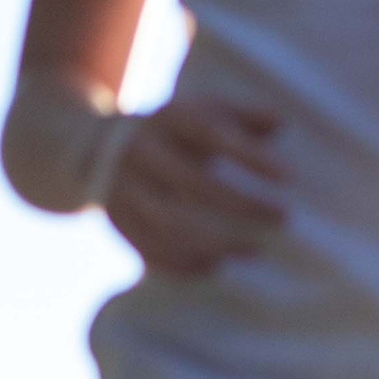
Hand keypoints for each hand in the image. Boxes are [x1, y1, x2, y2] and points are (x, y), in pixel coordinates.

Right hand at [106, 94, 286, 278]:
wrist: (90, 148)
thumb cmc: (170, 130)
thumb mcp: (200, 110)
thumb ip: (242, 115)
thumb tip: (282, 124)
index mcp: (168, 119)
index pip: (212, 135)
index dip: (249, 156)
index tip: (288, 176)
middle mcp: (142, 152)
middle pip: (192, 182)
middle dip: (241, 203)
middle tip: (283, 217)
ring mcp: (124, 190)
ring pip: (169, 223)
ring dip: (215, 241)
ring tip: (255, 251)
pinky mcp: (117, 222)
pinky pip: (149, 249)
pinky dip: (184, 264)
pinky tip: (217, 267)